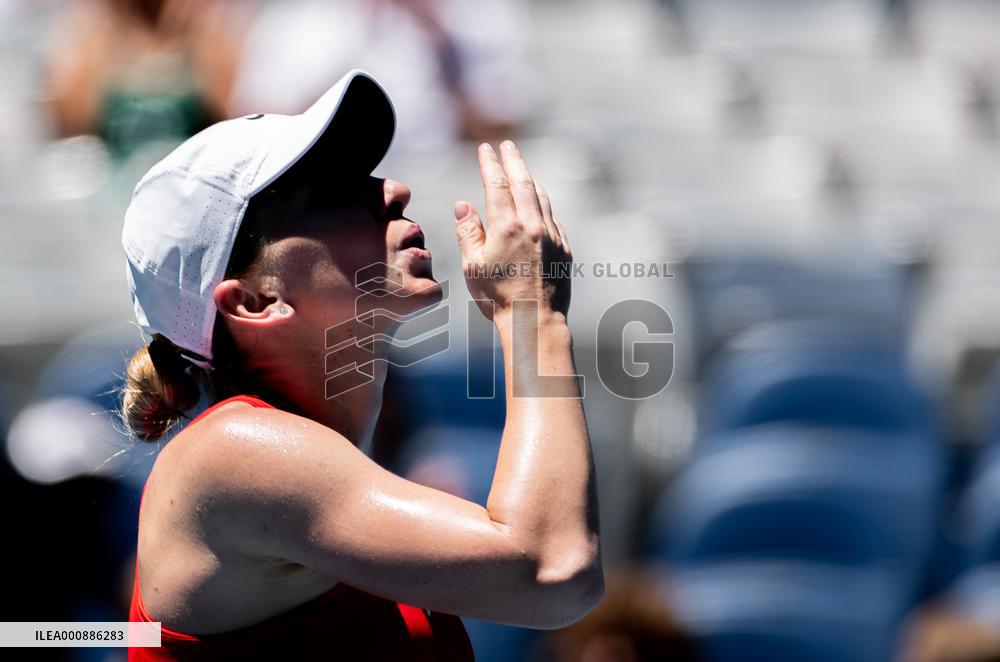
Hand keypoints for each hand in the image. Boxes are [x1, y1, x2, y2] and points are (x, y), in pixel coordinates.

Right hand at [454, 141, 572, 322]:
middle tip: (507, 145)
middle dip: (514, 160)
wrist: (535, 321)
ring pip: (542, 197)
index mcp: (507, 227)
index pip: (497, 184)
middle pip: (523, 182)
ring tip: (522, 168)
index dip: (490, 163)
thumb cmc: (498, 298)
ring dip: (530, 178)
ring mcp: (552, 236)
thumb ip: (468, 231)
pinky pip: (553, 217)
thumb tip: (463, 204)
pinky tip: (538, 203)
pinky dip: (544, 203)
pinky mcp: (564, 248)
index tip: (485, 149)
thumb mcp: (473, 266)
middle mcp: (532, 226)